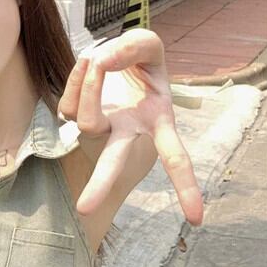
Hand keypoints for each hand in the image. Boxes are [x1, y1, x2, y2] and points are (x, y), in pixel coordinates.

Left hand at [57, 29, 203, 225]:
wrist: (111, 61)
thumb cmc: (138, 62)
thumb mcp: (149, 46)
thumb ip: (135, 45)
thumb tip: (102, 62)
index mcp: (156, 123)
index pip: (175, 159)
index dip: (187, 188)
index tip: (196, 220)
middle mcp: (126, 133)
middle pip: (113, 162)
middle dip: (101, 183)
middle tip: (84, 209)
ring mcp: (97, 129)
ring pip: (85, 119)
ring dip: (90, 85)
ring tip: (98, 58)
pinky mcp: (72, 119)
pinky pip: (70, 100)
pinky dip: (78, 76)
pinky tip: (87, 67)